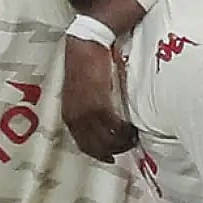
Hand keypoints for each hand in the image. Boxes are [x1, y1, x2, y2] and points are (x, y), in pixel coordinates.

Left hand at [62, 35, 136, 161]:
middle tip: (127, 148)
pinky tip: (131, 129)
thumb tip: (103, 120)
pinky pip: (112, 125)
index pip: (82, 143)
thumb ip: (89, 107)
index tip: (109, 158)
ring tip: (133, 138)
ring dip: (121, 142)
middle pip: (94, 145)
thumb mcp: (81, 91)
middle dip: (111, 151)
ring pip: (105, 138)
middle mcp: (74, 116)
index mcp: (69, 114)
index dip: (97, 153)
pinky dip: (123, 131)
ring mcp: (85, 111)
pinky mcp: (98, 103)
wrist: (85, 45)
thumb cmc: (84, 64)